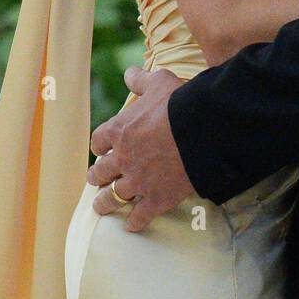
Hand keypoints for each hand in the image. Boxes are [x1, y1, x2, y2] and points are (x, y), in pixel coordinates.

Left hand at [86, 65, 192, 230]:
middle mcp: (122, 159)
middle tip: (97, 179)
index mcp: (119, 131)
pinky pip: (139, 216)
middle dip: (98, 176)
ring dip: (105, 203)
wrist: (201, 130)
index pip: (98, 141)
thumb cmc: (179, 103)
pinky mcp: (156, 199)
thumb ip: (141, 80)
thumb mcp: (159, 82)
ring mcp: (138, 181)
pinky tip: (131, 225)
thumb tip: (130, 73)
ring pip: (112, 198)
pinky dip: (134, 222)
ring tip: (102, 207)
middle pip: (99, 173)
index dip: (100, 146)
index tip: (102, 149)